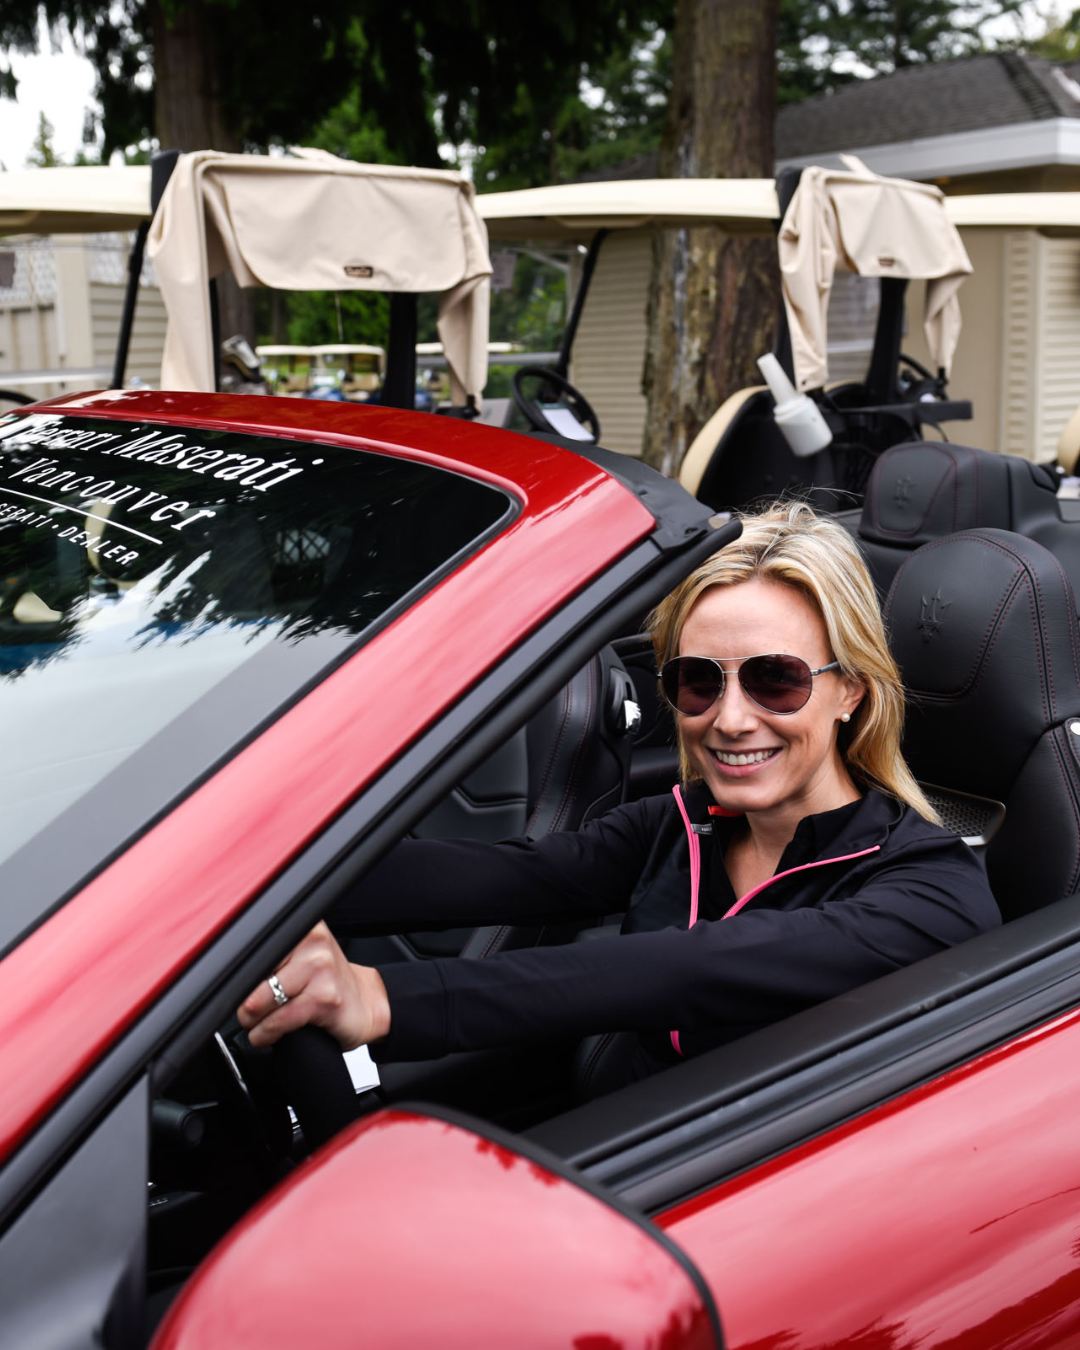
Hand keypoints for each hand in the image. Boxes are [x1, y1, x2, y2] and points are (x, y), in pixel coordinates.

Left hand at [237, 921, 390, 1050]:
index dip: (239, 975)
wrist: (368, 1003)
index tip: (236, 990)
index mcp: (304, 927)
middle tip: (247, 1012)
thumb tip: (231, 977)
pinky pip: (279, 1020)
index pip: (253, 949)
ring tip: (255, 1025)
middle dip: (243, 1001)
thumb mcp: (304, 958)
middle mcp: (313, 941)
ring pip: (261, 999)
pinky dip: (266, 1033)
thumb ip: (274, 957)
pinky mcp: (325, 999)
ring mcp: (321, 969)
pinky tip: (267, 1036)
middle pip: (253, 974)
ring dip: (252, 1021)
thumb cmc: (330, 983)